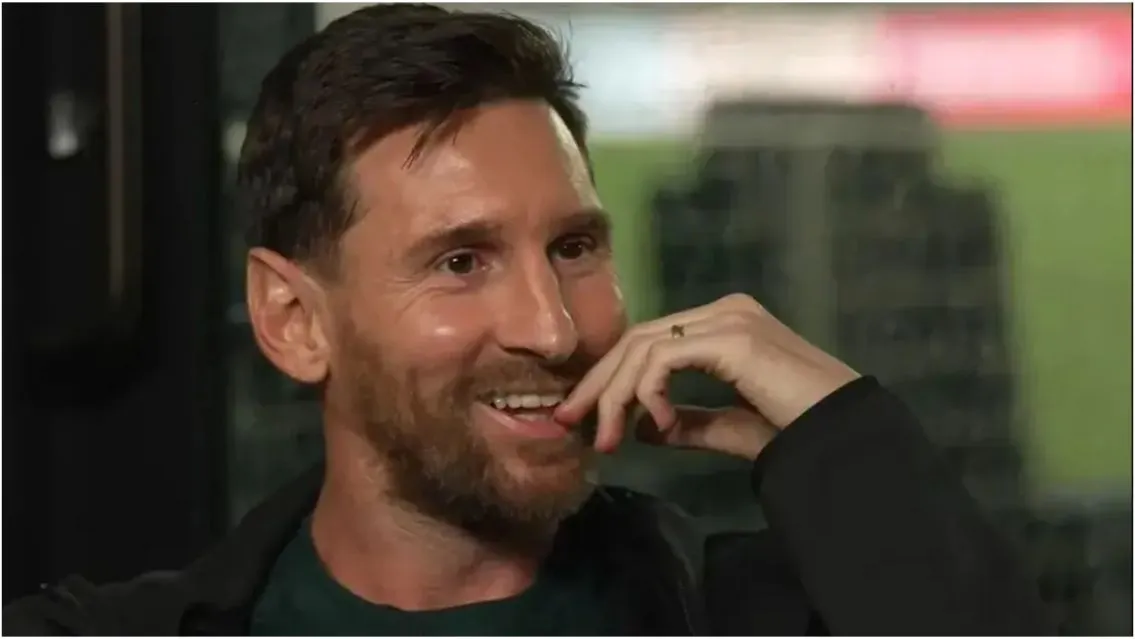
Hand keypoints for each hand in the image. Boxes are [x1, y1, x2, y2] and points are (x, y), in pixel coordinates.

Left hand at [554, 294, 859, 459]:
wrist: (844, 437)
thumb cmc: (797, 432)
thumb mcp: (730, 426)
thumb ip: (688, 422)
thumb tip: (641, 427)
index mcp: (724, 325)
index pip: (648, 342)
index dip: (610, 379)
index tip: (586, 419)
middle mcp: (723, 311)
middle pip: (636, 339)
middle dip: (598, 383)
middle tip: (569, 422)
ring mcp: (728, 319)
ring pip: (641, 348)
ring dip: (615, 397)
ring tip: (609, 441)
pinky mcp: (731, 338)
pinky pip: (663, 360)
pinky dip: (649, 394)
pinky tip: (660, 427)